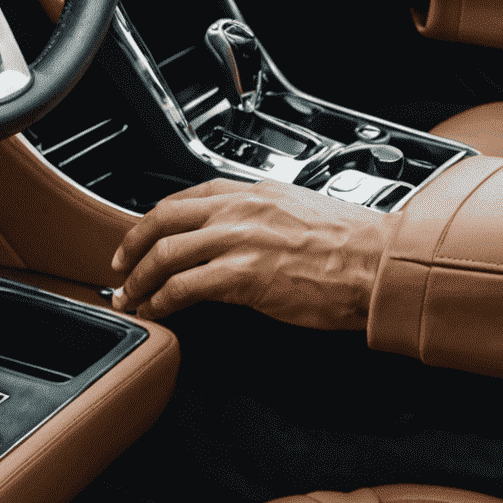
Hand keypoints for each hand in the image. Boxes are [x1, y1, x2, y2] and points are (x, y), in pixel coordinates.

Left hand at [110, 177, 395, 330]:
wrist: (380, 265)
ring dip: (140, 279)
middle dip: (132, 246)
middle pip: (163, 219)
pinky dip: (162, 300)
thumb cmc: (352, 247)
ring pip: (166, 253)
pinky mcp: (243, 276)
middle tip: (121, 268)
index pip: (186, 197)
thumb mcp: (297, 213)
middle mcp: (241, 210)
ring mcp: (239, 240)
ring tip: (132, 297)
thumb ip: (261, 218)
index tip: (140, 237)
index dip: (153, 219)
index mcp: (253, 192)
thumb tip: (235, 237)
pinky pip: (184, 286)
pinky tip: (158, 310)